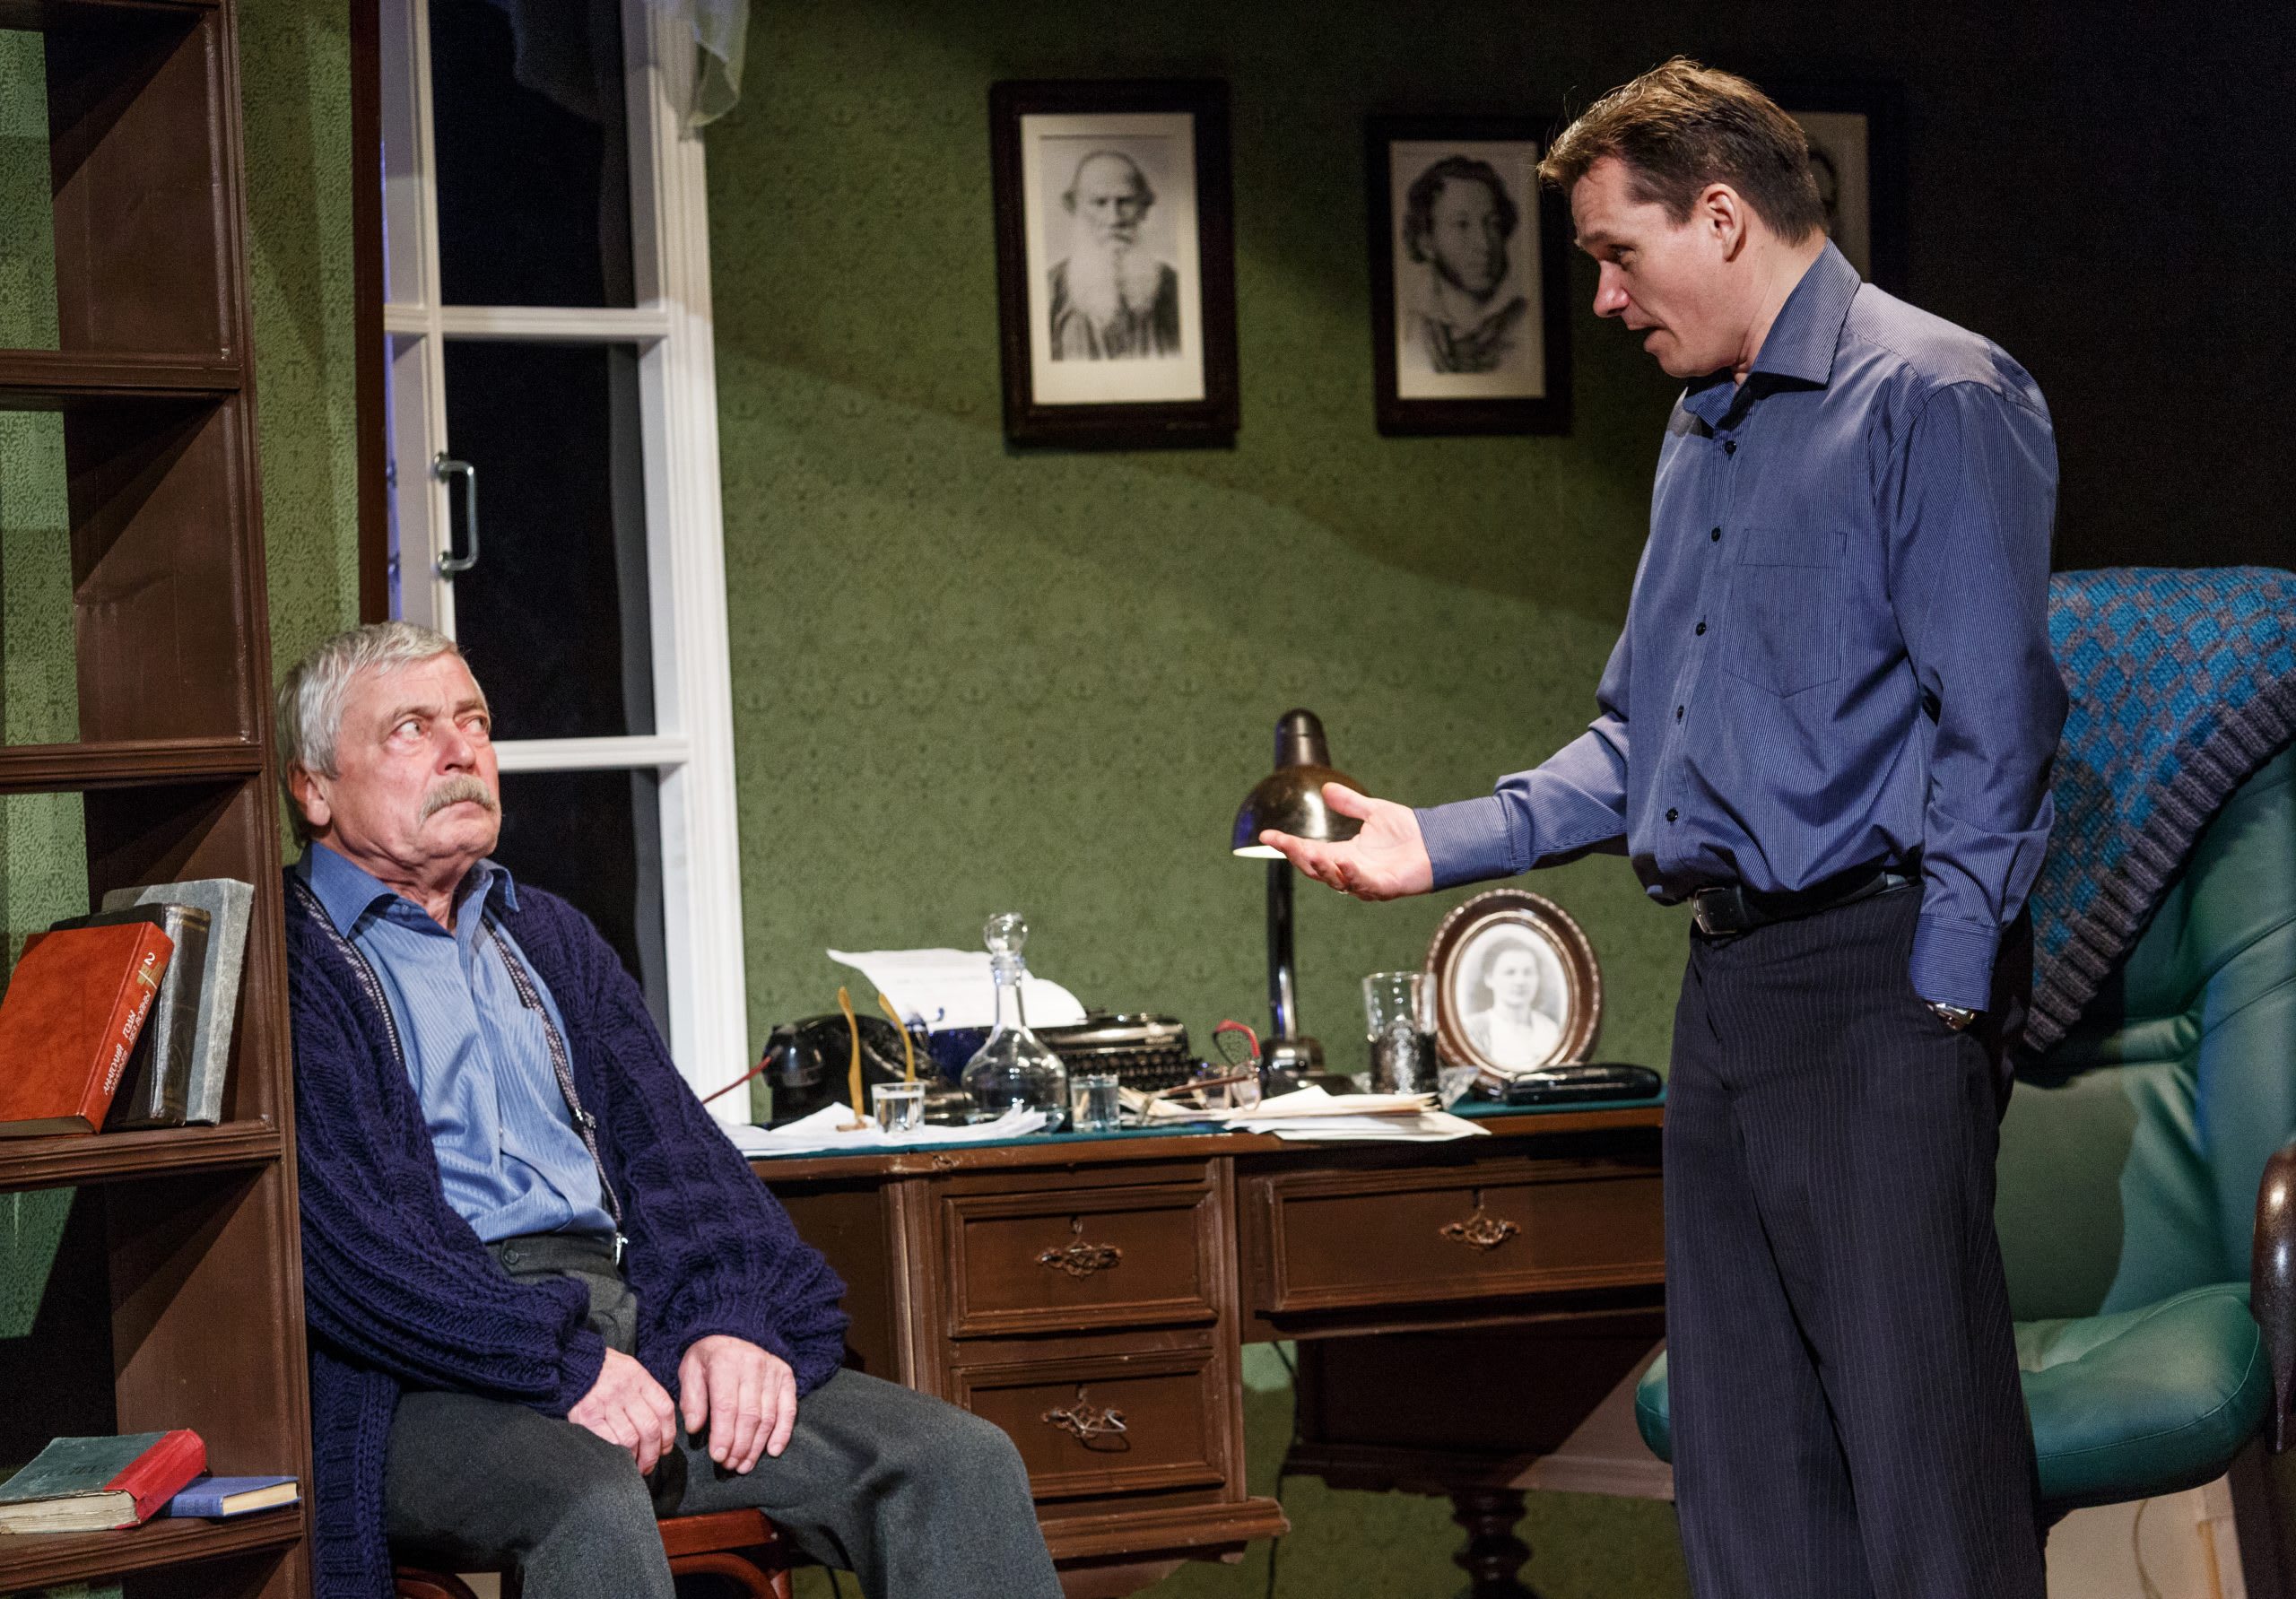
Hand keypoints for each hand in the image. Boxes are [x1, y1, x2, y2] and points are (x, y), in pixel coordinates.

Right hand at [568, 1348, 678, 1473]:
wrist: (570, 1361)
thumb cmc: (602, 1370)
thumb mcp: (628, 1370)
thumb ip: (644, 1393)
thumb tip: (659, 1427)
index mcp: (639, 1377)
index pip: (664, 1409)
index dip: (669, 1434)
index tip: (665, 1448)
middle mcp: (625, 1390)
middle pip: (650, 1428)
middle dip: (652, 1453)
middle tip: (649, 1465)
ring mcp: (606, 1403)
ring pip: (631, 1438)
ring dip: (634, 1458)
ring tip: (633, 1466)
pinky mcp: (587, 1415)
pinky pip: (609, 1440)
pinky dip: (616, 1453)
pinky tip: (616, 1459)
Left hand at [678, 1335, 796, 1473]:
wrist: (737, 1329)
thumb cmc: (709, 1356)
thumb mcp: (691, 1370)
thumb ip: (692, 1399)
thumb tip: (694, 1428)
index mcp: (725, 1363)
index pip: (727, 1406)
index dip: (723, 1435)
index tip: (718, 1457)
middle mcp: (753, 1366)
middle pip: (750, 1415)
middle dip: (740, 1446)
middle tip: (730, 1466)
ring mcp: (773, 1371)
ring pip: (768, 1416)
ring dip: (757, 1445)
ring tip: (745, 1465)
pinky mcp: (786, 1377)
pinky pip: (788, 1409)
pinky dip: (783, 1432)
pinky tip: (773, 1451)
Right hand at [1259, 784, 1434, 901]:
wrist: (1438, 842)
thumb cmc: (1408, 831)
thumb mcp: (1374, 811)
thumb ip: (1350, 803)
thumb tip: (1327, 789)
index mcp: (1344, 854)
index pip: (1309, 851)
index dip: (1288, 845)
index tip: (1266, 836)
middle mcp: (1351, 870)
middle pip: (1315, 868)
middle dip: (1297, 857)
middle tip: (1282, 844)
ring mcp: (1366, 881)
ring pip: (1335, 880)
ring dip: (1322, 868)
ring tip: (1309, 853)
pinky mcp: (1385, 887)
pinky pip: (1364, 885)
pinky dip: (1353, 875)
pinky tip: (1344, 861)